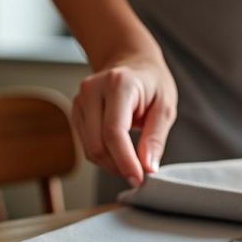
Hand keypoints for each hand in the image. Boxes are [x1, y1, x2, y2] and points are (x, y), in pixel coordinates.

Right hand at [72, 54, 177, 186]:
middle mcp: (92, 90)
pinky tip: (120, 151)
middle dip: (119, 166)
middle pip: (98, 144)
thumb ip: (155, 138)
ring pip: (90, 148)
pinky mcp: (76, 112)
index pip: (114, 131)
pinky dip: (104, 155)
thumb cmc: (151, 82)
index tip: (139, 179)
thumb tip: (147, 167)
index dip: (125, 161)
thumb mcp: (165, 107)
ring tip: (133, 161)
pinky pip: (87, 144)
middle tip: (140, 175)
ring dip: (111, 164)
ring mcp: (79, 100)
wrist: (130, 61)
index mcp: (118, 84)